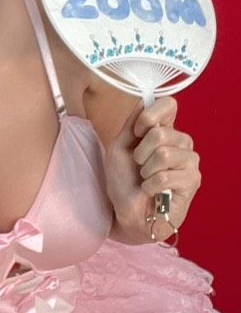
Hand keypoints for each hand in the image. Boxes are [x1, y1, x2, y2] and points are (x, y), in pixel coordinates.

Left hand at [103, 96, 199, 240]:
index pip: (168, 105)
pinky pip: (165, 175)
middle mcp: (181, 142)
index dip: (150, 116)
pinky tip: (152, 191)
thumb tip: (144, 100)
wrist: (126, 212)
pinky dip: (150, 185)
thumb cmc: (123, 182)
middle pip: (160, 132)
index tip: (137, 132)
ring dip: (145, 171)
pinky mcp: (192, 180)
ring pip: (164, 154)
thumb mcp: (120, 147)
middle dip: (140, 153)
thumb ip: (132, 124)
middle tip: (139, 167)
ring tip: (146, 179)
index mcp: (164, 131)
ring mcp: (189, 161)